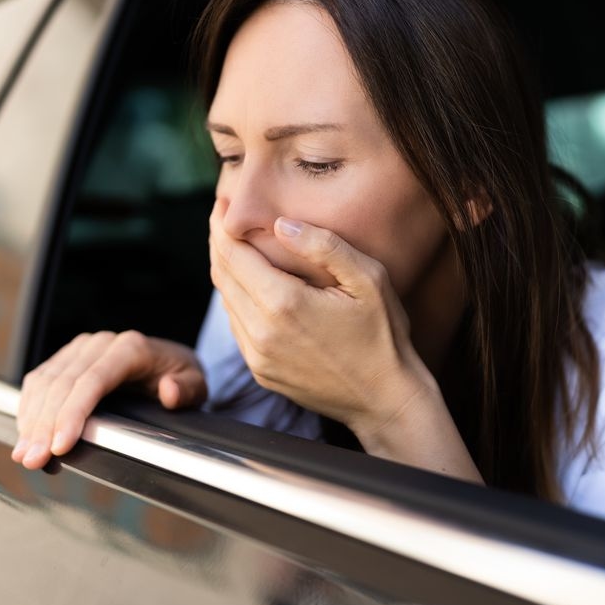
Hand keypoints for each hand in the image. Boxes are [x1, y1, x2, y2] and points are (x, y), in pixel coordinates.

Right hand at [12, 331, 205, 469]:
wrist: (169, 361)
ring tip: (24, 454)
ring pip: (45, 383)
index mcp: (131, 348)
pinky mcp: (67, 358)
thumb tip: (169, 391)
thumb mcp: (196, 383)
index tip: (60, 445)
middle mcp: (101, 344)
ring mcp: (81, 349)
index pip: (92, 380)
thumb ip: (187, 389)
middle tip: (34, 459)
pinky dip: (29, 409)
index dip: (72, 414)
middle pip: (62, 385)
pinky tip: (26, 434)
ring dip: (31, 420)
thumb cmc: (180, 375)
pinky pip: (40, 381)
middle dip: (44, 425)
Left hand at [207, 199, 435, 439]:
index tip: (221, 204)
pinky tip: (252, 286)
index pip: (232, 254)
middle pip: (221, 275)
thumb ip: (324, 246)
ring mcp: (258, 357)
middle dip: (218, 242)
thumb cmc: (384, 336)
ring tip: (235, 247)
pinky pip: (238, 327)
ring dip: (226, 271)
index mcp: (284, 303)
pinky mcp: (261, 372)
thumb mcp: (368, 280)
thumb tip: (281, 224)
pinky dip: (237, 300)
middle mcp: (261, 332)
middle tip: (222, 218)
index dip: (221, 225)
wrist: (386, 400)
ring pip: (226, 302)